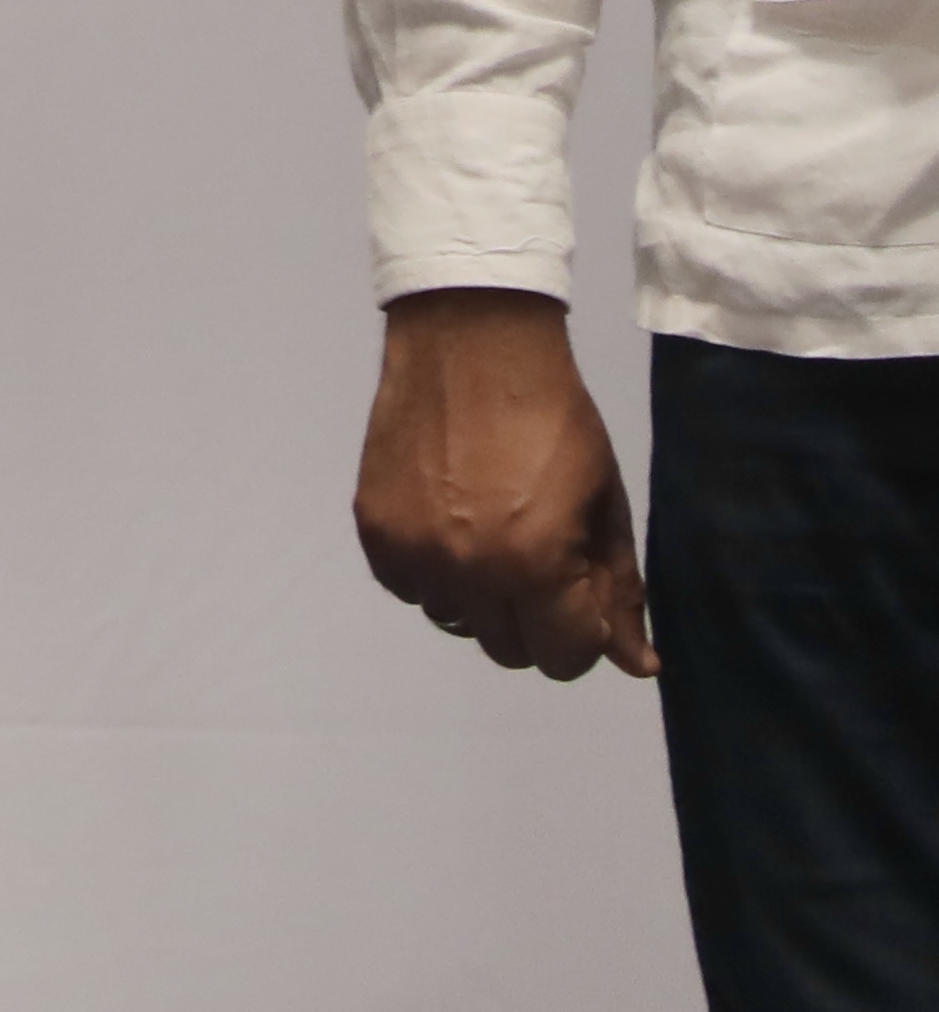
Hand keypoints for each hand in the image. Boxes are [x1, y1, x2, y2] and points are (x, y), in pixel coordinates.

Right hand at [356, 287, 656, 681]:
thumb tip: (637, 665)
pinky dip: (430, 570)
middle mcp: (467, 571)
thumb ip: (618, 589)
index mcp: (536, 566)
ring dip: (478, 596)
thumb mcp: (604, 504)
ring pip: (454, 620)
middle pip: (507, 649)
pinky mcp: (374, 528)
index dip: (582, 632)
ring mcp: (412, 551)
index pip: (563, 659)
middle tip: (539, 560)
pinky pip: (406, 586)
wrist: (470, 346)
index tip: (582, 592)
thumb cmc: (555, 420)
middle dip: (534, 619)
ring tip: (488, 536)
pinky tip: (447, 523)